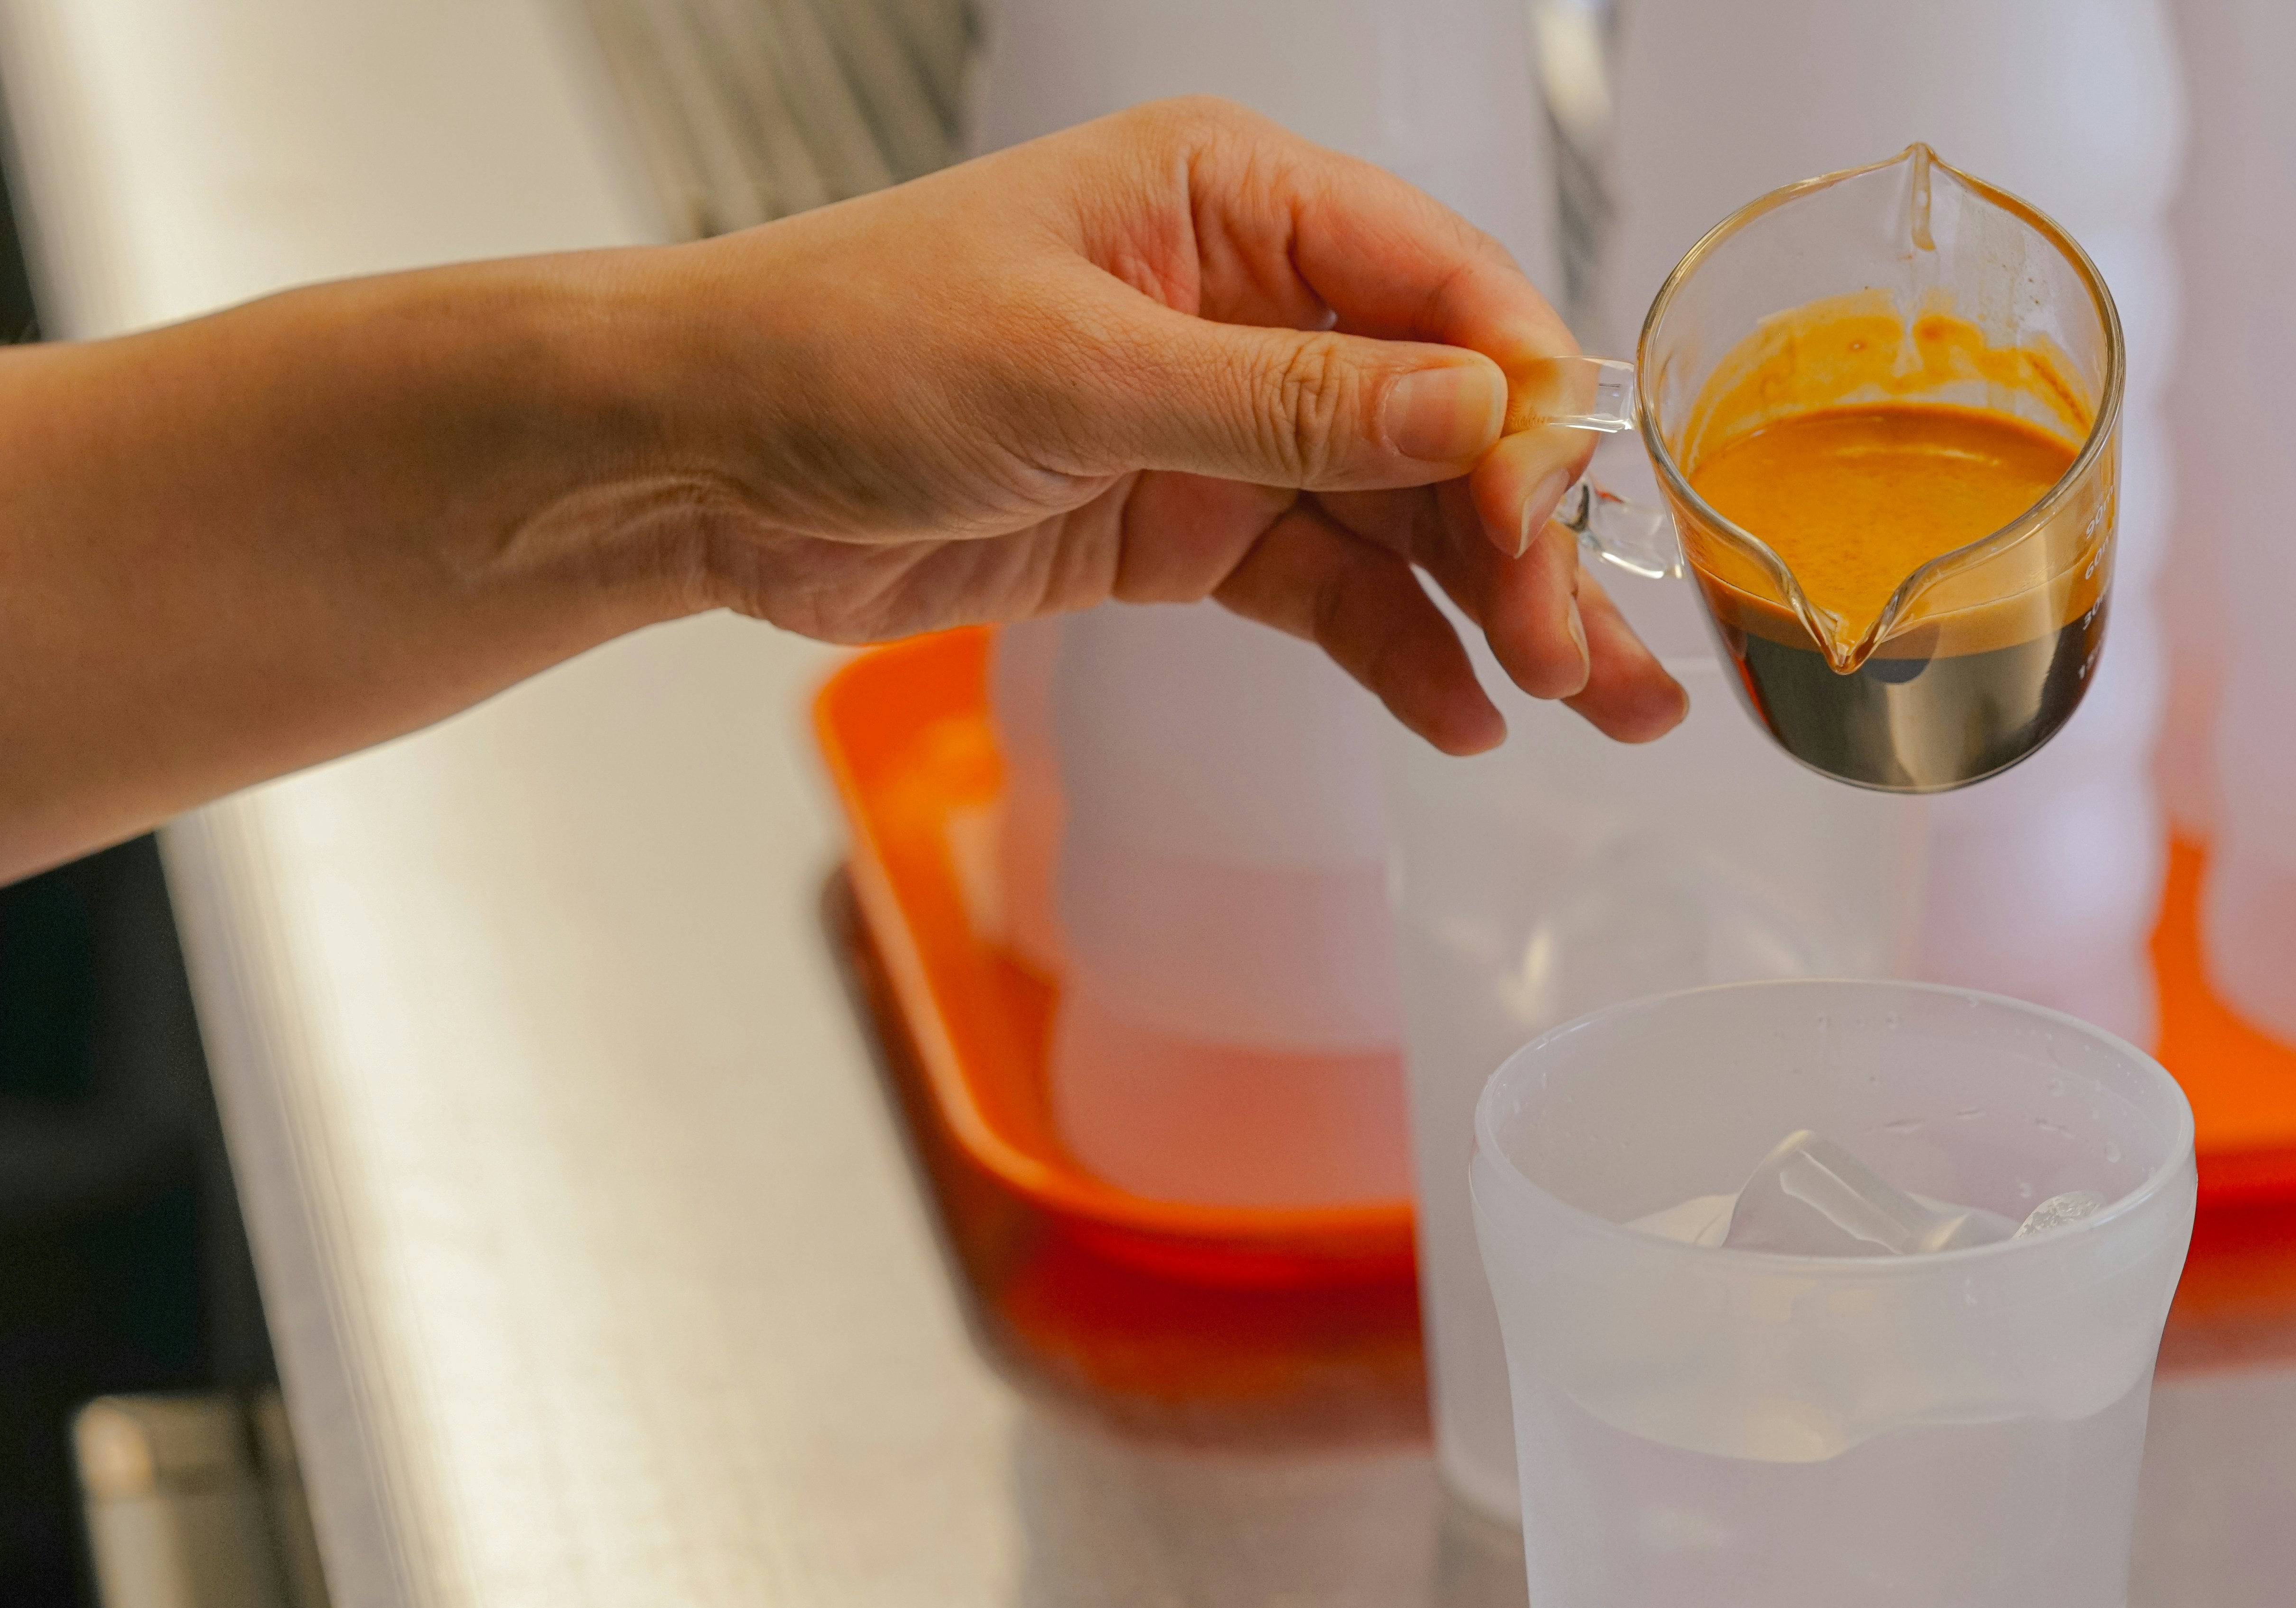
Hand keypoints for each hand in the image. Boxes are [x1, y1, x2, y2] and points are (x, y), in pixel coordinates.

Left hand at [637, 98, 1685, 753]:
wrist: (706, 461)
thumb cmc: (850, 353)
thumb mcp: (1075, 371)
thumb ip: (1283, 399)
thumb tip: (1472, 411)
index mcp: (1232, 200)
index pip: (1438, 287)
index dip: (1523, 403)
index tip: (1565, 513)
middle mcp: (1254, 303)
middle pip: (1446, 421)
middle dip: (1532, 538)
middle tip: (1588, 659)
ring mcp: (1229, 424)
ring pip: (1408, 520)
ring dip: (1499, 613)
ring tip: (1589, 710)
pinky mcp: (1192, 527)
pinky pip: (1331, 593)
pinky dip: (1399, 655)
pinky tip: (1459, 719)